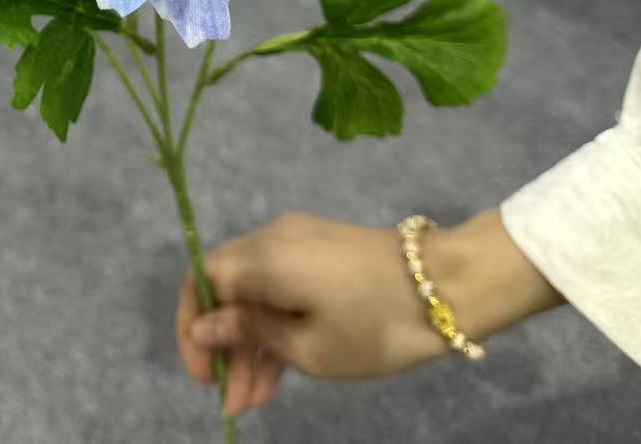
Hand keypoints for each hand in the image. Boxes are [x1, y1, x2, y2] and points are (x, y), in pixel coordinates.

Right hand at [175, 208, 561, 415]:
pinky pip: (281, 285)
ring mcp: (298, 242)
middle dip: (224, 345)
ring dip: (251, 342)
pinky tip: (277, 371)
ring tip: (254, 400)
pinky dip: (275, 323)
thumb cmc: (376, 324)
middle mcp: (272, 238)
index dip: (191, 326)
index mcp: (263, 257)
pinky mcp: (321, 251)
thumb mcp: (309, 347)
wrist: (449, 286)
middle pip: (227, 286)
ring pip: (256, 291)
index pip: (202, 278)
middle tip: (231, 400)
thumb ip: (251, 335)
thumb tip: (204, 327)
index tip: (203, 375)